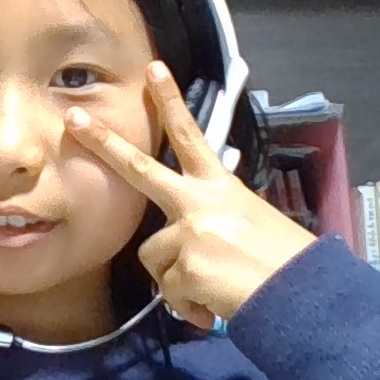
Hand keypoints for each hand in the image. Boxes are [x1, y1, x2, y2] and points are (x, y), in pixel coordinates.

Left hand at [66, 62, 316, 328]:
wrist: (306, 296)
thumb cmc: (284, 264)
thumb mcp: (251, 224)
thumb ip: (213, 221)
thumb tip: (187, 246)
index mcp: (221, 187)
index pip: (192, 137)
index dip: (171, 102)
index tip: (153, 71)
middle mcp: (202, 202)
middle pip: (141, 169)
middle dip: (105, 144)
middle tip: (73, 119)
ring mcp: (191, 232)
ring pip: (154, 258)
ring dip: (176, 281)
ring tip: (212, 290)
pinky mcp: (187, 267)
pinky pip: (170, 293)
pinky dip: (190, 307)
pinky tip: (215, 308)